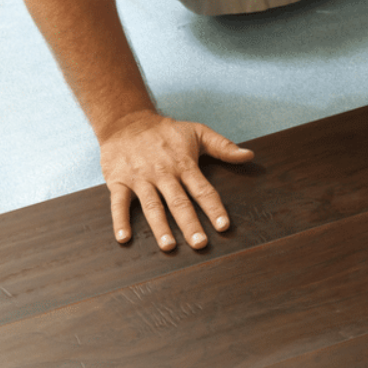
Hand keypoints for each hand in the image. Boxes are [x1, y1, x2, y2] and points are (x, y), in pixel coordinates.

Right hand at [99, 111, 254, 248]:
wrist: (126, 121)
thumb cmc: (166, 131)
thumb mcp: (197, 132)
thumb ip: (223, 146)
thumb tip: (249, 155)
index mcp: (184, 164)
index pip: (203, 189)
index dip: (214, 208)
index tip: (224, 226)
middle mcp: (163, 173)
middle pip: (179, 202)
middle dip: (190, 224)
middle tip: (200, 244)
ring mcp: (140, 178)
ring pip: (152, 205)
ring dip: (160, 227)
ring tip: (168, 246)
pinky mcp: (118, 181)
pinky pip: (118, 203)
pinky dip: (120, 220)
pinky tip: (123, 238)